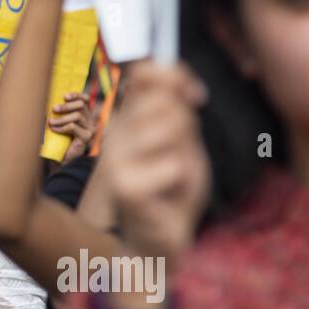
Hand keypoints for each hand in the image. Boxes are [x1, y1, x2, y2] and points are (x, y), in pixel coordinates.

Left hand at [48, 91, 96, 161]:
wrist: (60, 158)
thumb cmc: (58, 138)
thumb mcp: (60, 122)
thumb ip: (60, 112)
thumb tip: (51, 100)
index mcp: (86, 115)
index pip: (85, 100)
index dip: (76, 95)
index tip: (65, 96)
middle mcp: (90, 121)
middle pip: (81, 106)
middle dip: (66, 106)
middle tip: (54, 109)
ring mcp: (90, 130)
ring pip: (77, 116)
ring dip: (62, 118)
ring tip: (51, 122)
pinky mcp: (86, 138)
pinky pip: (73, 127)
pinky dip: (62, 127)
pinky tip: (54, 130)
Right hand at [94, 61, 209, 267]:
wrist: (159, 240)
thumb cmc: (172, 188)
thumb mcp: (182, 140)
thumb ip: (177, 105)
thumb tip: (171, 68)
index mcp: (126, 119)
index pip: (146, 73)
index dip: (176, 77)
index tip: (194, 96)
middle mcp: (113, 134)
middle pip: (165, 101)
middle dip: (186, 127)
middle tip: (180, 155)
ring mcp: (115, 160)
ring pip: (171, 129)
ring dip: (185, 156)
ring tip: (174, 176)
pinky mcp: (125, 187)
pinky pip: (175, 166)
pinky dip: (183, 182)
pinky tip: (168, 196)